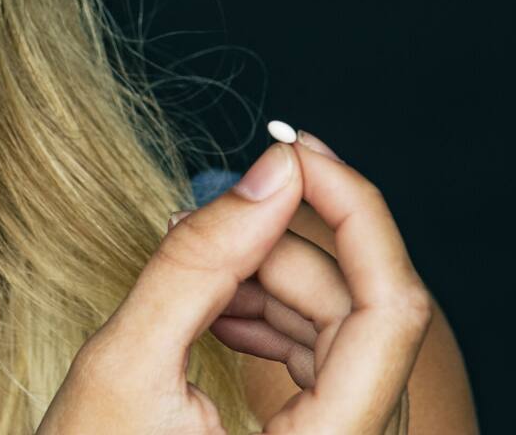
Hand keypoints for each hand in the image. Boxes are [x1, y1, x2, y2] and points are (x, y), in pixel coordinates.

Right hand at [35, 135, 431, 433]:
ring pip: (341, 332)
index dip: (353, 211)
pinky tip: (215, 308)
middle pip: (361, 315)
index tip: (293, 148)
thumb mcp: (126, 366)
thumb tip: (273, 170)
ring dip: (269, 281)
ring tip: (193, 273)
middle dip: (283, 249)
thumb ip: (198, 263)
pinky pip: (322, 361)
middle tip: (199, 221)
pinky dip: (269, 317)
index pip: (390, 311)